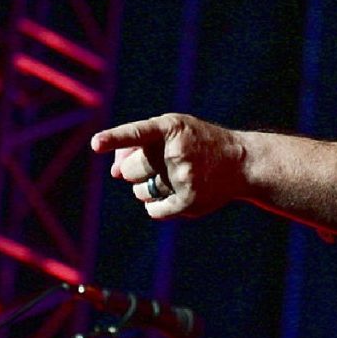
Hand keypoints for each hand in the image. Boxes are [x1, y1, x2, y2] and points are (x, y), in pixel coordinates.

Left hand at [90, 113, 246, 218]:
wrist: (241, 162)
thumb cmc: (198, 143)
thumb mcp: (174, 131)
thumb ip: (138, 143)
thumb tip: (114, 172)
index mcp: (171, 128)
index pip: (137, 133)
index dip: (114, 138)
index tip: (95, 144)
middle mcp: (177, 151)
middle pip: (130, 170)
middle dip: (138, 171)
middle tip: (163, 165)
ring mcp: (183, 177)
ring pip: (139, 192)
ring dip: (149, 189)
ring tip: (176, 178)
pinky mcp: (189, 200)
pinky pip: (153, 210)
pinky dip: (159, 206)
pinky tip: (178, 195)